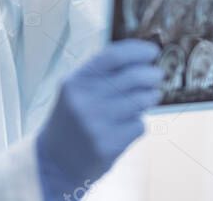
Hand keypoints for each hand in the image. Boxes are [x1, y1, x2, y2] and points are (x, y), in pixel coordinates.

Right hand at [35, 39, 163, 199]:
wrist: (55, 161)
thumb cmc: (72, 118)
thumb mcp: (76, 90)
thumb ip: (101, 73)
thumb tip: (141, 58)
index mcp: (75, 82)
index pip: (113, 56)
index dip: (137, 51)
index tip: (152, 51)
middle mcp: (84, 101)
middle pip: (133, 77)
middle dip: (151, 74)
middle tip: (157, 74)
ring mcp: (97, 124)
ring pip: (141, 101)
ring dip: (150, 96)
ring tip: (149, 97)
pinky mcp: (109, 145)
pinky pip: (139, 125)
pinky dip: (138, 122)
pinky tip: (127, 125)